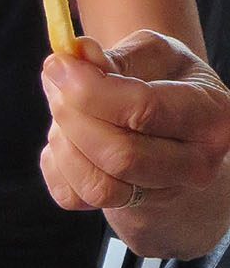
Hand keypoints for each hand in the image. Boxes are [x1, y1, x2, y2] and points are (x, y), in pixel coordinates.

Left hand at [39, 30, 229, 253]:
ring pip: (95, 184)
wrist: (176, 134)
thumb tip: (80, 54)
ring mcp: (163, 195)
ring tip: (62, 110)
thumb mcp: (156, 57)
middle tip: (55, 83)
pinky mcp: (127, 212)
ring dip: (63, 142)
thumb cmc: (167, 85)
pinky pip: (73, 197)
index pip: (144, 109)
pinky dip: (57, 164)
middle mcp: (195, 165)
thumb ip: (119, 56)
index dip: (90, 89)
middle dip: (72, 116)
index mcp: (211, 116)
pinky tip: (68, 138)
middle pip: (118, 155)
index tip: (58, 65)